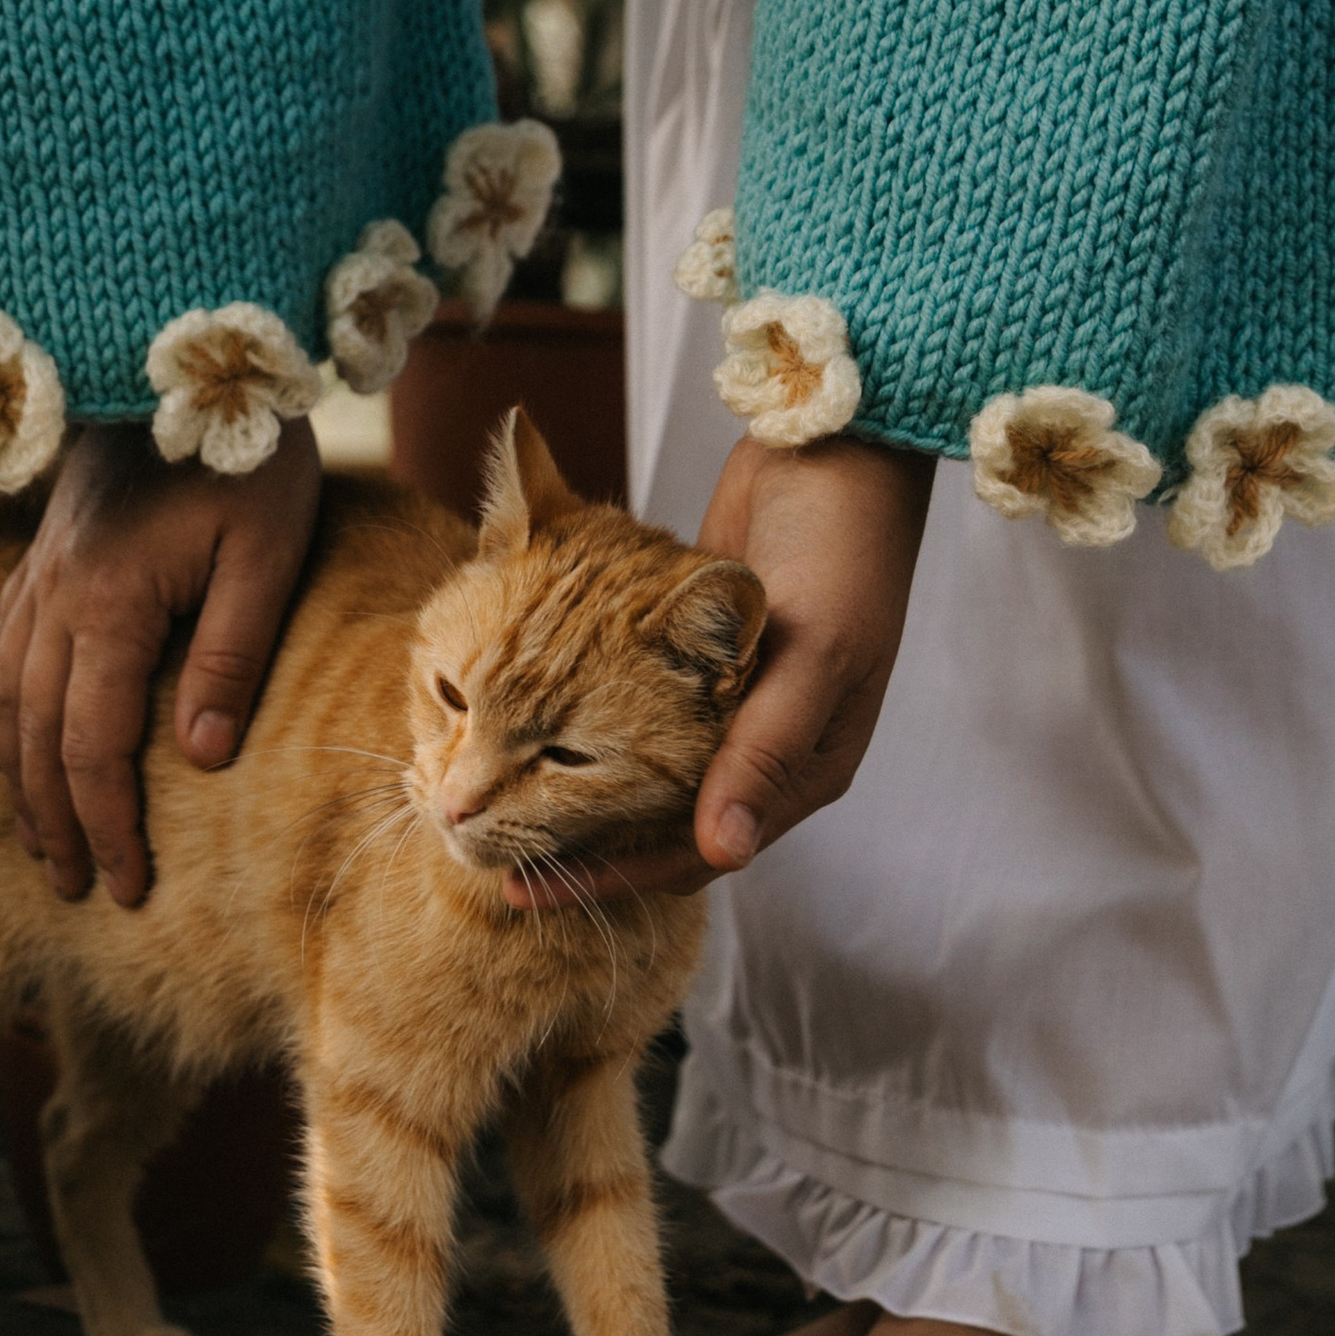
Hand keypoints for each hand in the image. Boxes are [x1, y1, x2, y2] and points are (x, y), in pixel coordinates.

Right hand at [0, 417, 321, 906]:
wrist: (177, 344)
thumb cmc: (241, 446)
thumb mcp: (265, 547)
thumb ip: (232, 651)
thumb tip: (202, 757)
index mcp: (106, 603)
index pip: (92, 748)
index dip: (106, 826)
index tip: (128, 887)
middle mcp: (53, 597)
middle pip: (38, 740)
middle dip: (58, 825)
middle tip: (80, 891)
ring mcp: (38, 575)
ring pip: (7, 702)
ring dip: (22, 782)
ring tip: (44, 843)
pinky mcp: (42, 556)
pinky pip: (3, 656)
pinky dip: (6, 718)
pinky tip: (17, 747)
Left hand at [507, 430, 931, 909]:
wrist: (840, 449)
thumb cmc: (841, 548)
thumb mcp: (814, 653)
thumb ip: (763, 751)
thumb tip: (723, 850)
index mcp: (804, 768)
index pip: (699, 850)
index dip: (615, 875)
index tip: (531, 886)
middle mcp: (765, 748)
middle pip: (662, 825)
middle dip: (583, 848)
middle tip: (493, 858)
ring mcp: (732, 703)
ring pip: (644, 776)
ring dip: (576, 795)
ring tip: (499, 806)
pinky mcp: (699, 659)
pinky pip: (636, 714)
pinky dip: (585, 730)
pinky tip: (530, 730)